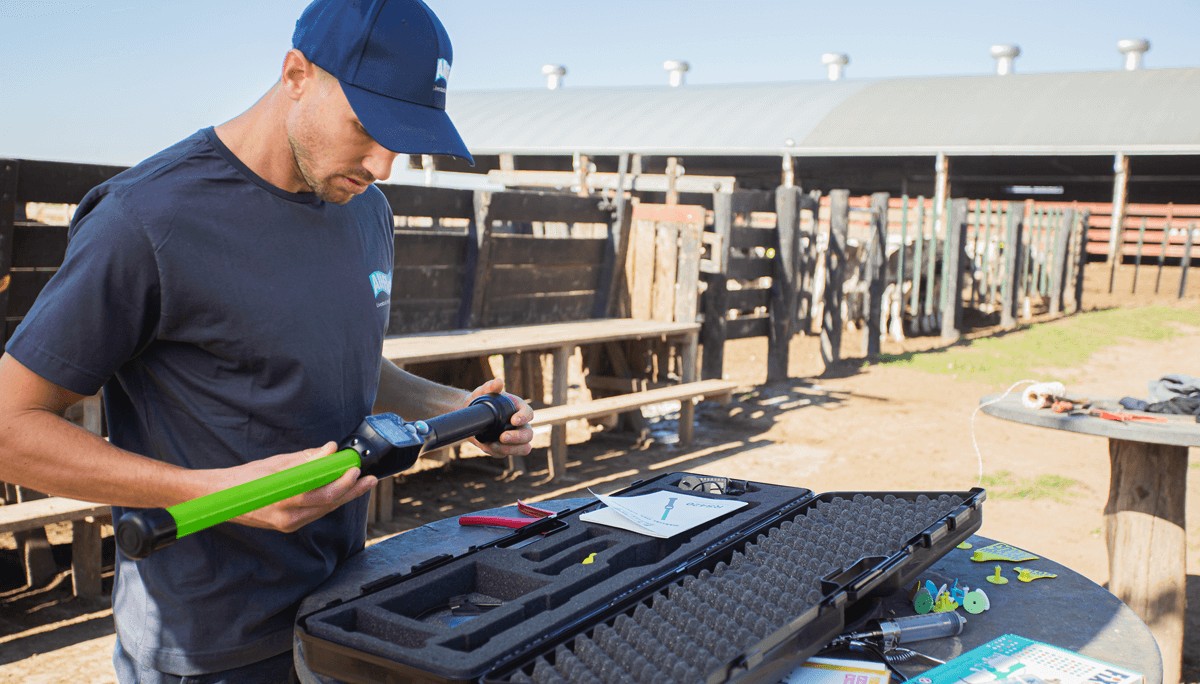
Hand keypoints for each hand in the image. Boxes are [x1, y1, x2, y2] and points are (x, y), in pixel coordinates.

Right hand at [205, 442, 377, 532]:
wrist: (221, 498)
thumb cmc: (246, 478)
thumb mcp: (277, 464)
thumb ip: (306, 459)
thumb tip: (330, 450)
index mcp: (286, 499)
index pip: (324, 493)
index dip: (344, 482)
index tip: (355, 468)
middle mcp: (289, 517)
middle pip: (329, 504)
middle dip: (352, 491)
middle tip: (369, 479)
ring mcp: (289, 524)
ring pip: (325, 510)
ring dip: (344, 496)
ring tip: (360, 484)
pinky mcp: (288, 526)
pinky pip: (315, 513)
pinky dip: (328, 501)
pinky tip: (339, 491)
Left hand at [466, 378, 533, 457]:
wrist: (470, 415)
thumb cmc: (480, 401)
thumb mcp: (483, 392)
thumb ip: (490, 386)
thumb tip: (498, 382)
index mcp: (519, 409)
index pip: (528, 413)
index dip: (524, 417)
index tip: (513, 420)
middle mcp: (520, 425)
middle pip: (528, 434)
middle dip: (518, 437)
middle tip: (503, 436)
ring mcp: (514, 438)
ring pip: (523, 448)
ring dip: (511, 449)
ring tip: (495, 445)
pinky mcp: (506, 448)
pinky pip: (507, 453)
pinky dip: (498, 451)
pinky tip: (488, 446)